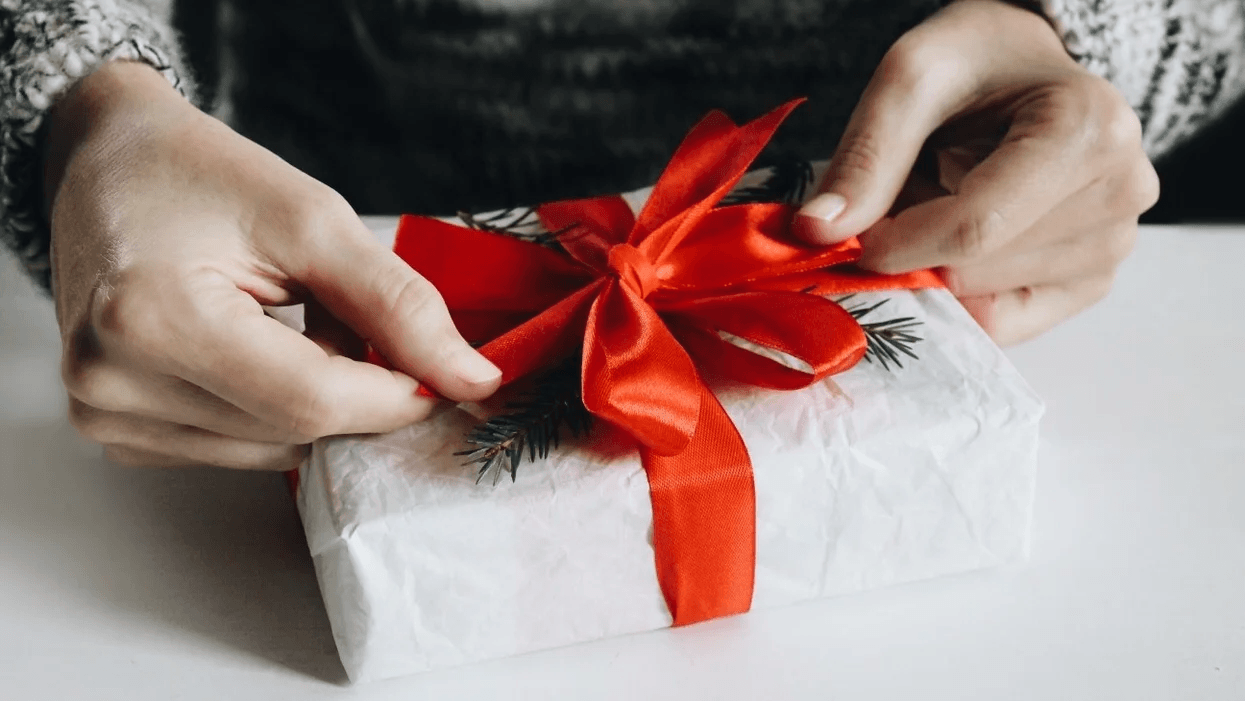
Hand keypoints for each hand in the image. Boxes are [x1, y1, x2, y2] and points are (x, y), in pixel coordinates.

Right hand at [45, 61, 499, 469]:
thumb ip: (397, 304)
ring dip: (314, 402)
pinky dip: (272, 411)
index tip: (445, 373)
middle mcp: (111, 384)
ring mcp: (106, 416)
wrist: (108, 161)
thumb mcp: (312, 220)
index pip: (311, 401)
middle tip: (350, 320)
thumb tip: (473, 379)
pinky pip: (237, 449)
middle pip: (294, 431)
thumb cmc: (200, 176)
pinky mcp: (115, 432)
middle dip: (357, 391)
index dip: (398, 394)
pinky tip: (252, 349)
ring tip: (288, 323)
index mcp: (150, 317)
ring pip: (273, 451)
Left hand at [795, 0, 1158, 344]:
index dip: (895, 243)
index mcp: (1090, 133)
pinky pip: (1001, 323)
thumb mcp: (912, 77)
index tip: (847, 233)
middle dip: (916, 246)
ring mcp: (1111, 248)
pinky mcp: (1091, 284)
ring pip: (981, 302)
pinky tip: (961, 242)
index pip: (975, 229)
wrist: (1025, 66)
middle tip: (911, 189)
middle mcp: (1120, 196)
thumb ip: (866, 156)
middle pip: (973, 271)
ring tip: (947, 198)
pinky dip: (959, 294)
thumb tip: (817, 232)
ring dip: (937, 265)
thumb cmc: (976, 61)